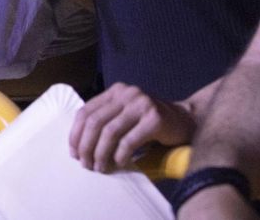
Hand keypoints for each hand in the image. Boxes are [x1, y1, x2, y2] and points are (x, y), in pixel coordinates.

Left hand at [68, 83, 193, 173]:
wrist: (185, 121)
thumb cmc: (151, 123)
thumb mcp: (125, 116)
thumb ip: (106, 122)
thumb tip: (80, 147)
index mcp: (115, 91)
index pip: (86, 111)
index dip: (76, 134)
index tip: (74, 153)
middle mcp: (126, 93)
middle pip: (95, 122)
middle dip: (86, 147)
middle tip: (86, 165)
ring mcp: (141, 104)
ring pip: (110, 132)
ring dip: (101, 154)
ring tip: (100, 168)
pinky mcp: (155, 118)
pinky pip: (129, 141)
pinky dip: (120, 156)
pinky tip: (120, 164)